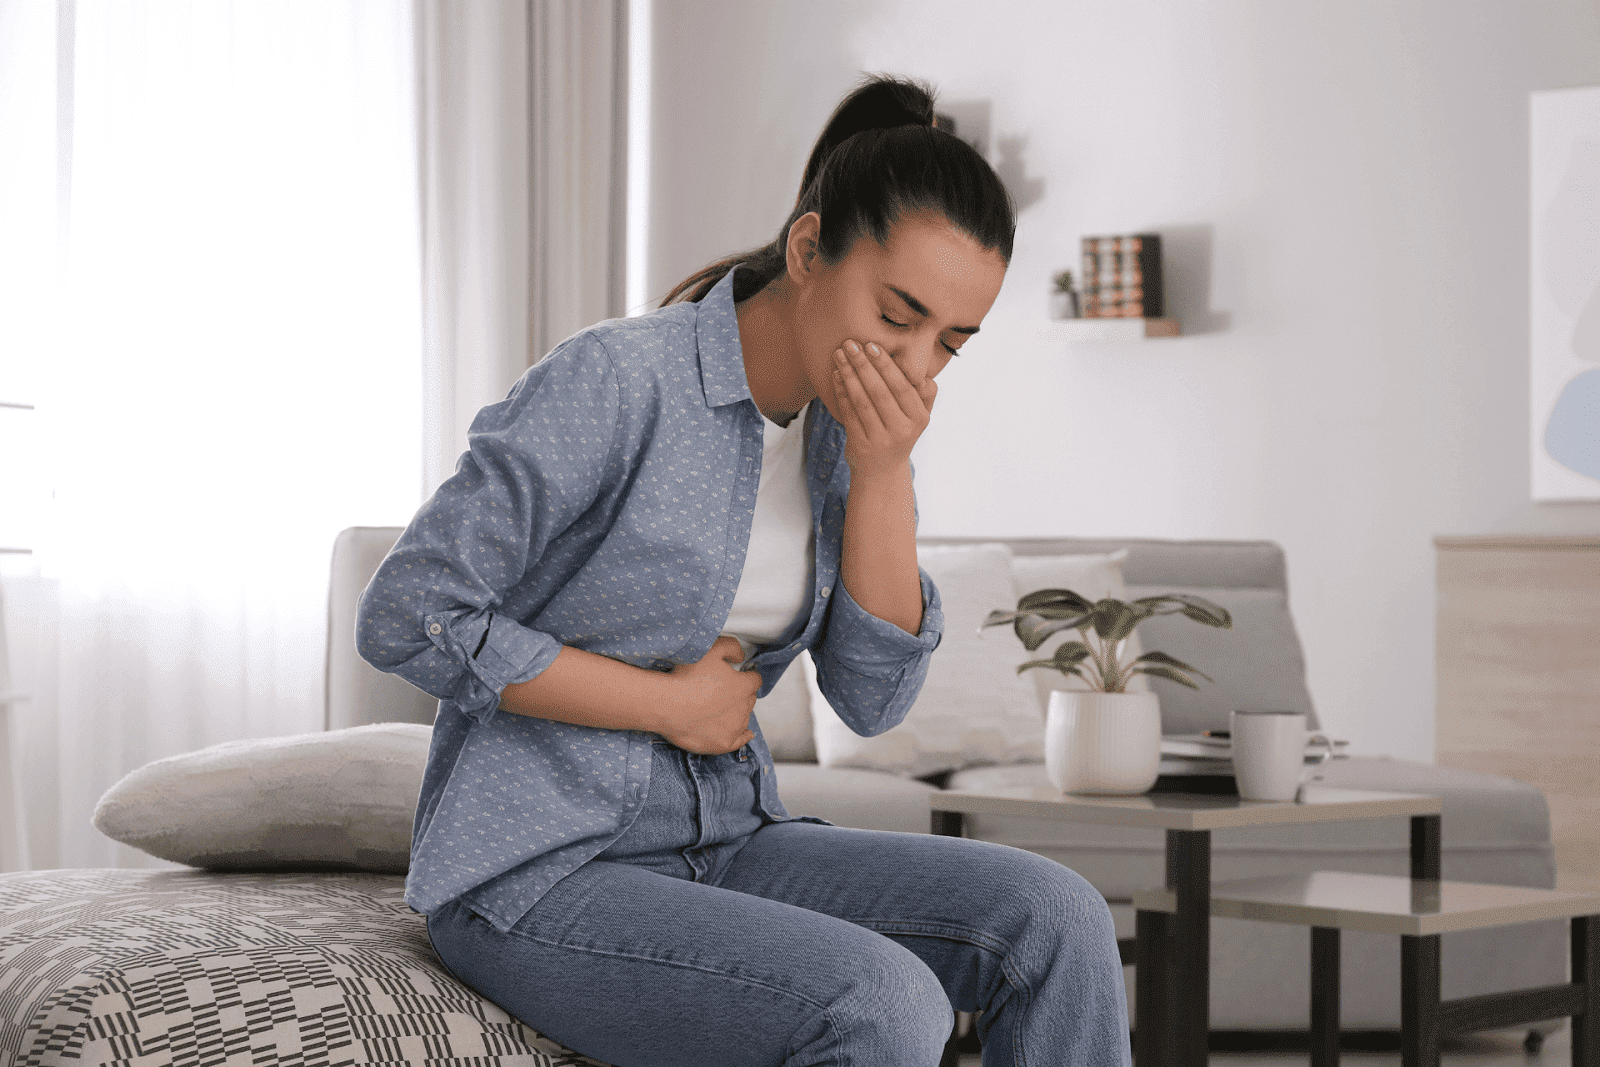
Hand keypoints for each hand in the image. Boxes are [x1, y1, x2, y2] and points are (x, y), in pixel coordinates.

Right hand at [659, 635, 759, 754]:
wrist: (666, 705)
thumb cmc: (687, 676)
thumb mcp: (711, 650)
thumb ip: (731, 647)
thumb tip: (741, 656)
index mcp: (743, 686)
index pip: (755, 680)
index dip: (747, 675)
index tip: (741, 674)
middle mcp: (743, 708)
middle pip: (749, 699)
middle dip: (741, 693)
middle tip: (724, 690)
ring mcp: (734, 728)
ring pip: (744, 718)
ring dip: (738, 712)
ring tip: (721, 708)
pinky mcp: (722, 743)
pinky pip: (740, 741)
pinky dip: (743, 736)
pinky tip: (746, 734)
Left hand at [831, 339, 936, 480]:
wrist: (883, 472)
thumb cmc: (900, 433)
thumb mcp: (919, 417)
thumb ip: (924, 394)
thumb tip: (922, 371)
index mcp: (919, 418)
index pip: (901, 386)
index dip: (885, 365)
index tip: (871, 345)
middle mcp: (902, 430)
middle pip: (880, 391)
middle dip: (863, 365)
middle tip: (850, 343)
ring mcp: (881, 440)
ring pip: (862, 401)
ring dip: (849, 375)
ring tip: (839, 355)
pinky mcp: (861, 446)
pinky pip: (849, 413)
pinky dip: (842, 392)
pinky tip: (836, 375)